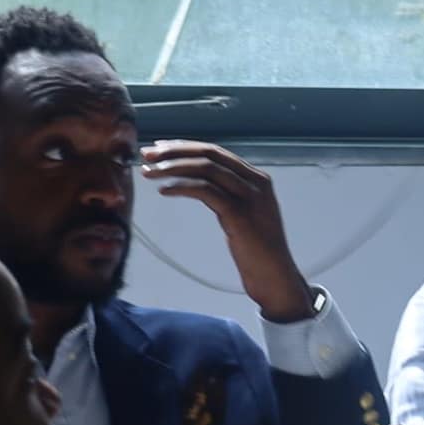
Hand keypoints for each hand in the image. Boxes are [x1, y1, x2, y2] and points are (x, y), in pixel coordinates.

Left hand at [143, 140, 315, 322]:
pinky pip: (205, 191)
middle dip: (174, 151)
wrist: (275, 278)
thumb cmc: (258, 252)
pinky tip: (164, 191)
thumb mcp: (245, 214)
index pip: (216, 152)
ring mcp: (249, 197)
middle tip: (147, 155)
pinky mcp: (239, 214)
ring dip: (172, 168)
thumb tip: (200, 183)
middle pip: (209, 154)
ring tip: (150, 173)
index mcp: (257, 179)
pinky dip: (181, 187)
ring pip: (205, 169)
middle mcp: (255, 182)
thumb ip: (229, 195)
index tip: (160, 148)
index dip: (185, 147)